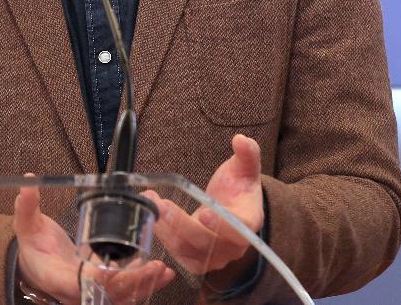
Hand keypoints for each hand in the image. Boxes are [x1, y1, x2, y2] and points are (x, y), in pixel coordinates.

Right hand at [14, 178, 174, 302]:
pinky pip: (124, 293)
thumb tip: (27, 183)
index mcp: (56, 277)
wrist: (35, 265)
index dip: (97, 278)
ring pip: (119, 297)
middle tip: (153, 266)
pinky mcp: (101, 290)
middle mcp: (75, 291)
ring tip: (163, 271)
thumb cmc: (33, 247)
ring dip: (143, 286)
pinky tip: (161, 274)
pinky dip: (142, 285)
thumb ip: (27, 207)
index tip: (113, 268)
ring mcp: (89, 293)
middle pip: (106, 294)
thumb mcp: (27, 226)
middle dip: (131, 282)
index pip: (78, 282)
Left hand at [148, 134, 264, 276]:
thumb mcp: (244, 168)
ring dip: (167, 230)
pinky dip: (165, 239)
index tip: (204, 213)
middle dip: (182, 224)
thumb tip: (241, 140)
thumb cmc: (238, 187)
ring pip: (190, 250)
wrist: (231, 208)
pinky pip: (180, 255)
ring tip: (151, 205)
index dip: (223, 225)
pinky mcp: (197, 260)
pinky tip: (152, 219)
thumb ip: (247, 154)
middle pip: (208, 242)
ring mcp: (216, 256)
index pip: (240, 228)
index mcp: (249, 221)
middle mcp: (234, 245)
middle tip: (160, 204)